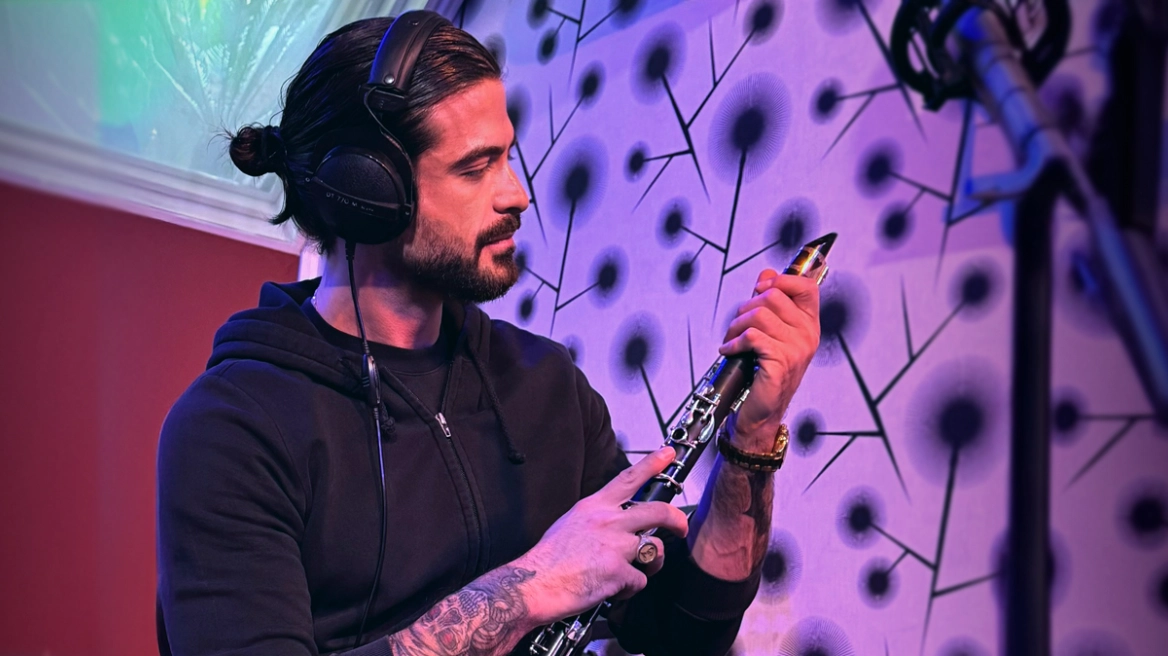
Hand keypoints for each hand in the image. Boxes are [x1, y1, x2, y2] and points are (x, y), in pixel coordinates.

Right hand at [515, 447, 688, 624]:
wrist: (533, 585)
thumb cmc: (547, 559)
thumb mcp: (570, 524)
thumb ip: (596, 520)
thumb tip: (614, 527)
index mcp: (594, 507)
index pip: (628, 479)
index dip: (652, 464)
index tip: (667, 454)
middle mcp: (608, 521)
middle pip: (657, 511)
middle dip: (677, 520)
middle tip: (681, 528)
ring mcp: (616, 545)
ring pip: (655, 549)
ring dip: (650, 563)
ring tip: (633, 572)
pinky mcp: (619, 571)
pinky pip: (640, 580)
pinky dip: (628, 589)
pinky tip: (611, 589)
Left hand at [718, 269, 819, 450]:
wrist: (761, 413)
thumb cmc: (763, 373)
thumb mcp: (770, 333)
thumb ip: (770, 302)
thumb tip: (767, 273)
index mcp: (808, 324)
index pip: (805, 287)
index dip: (780, 281)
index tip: (760, 288)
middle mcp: (807, 335)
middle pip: (773, 296)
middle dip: (745, 307)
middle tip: (737, 326)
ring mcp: (797, 349)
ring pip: (759, 314)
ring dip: (736, 325)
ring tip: (731, 339)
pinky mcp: (781, 362)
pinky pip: (752, 336)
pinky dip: (734, 342)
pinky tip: (730, 350)